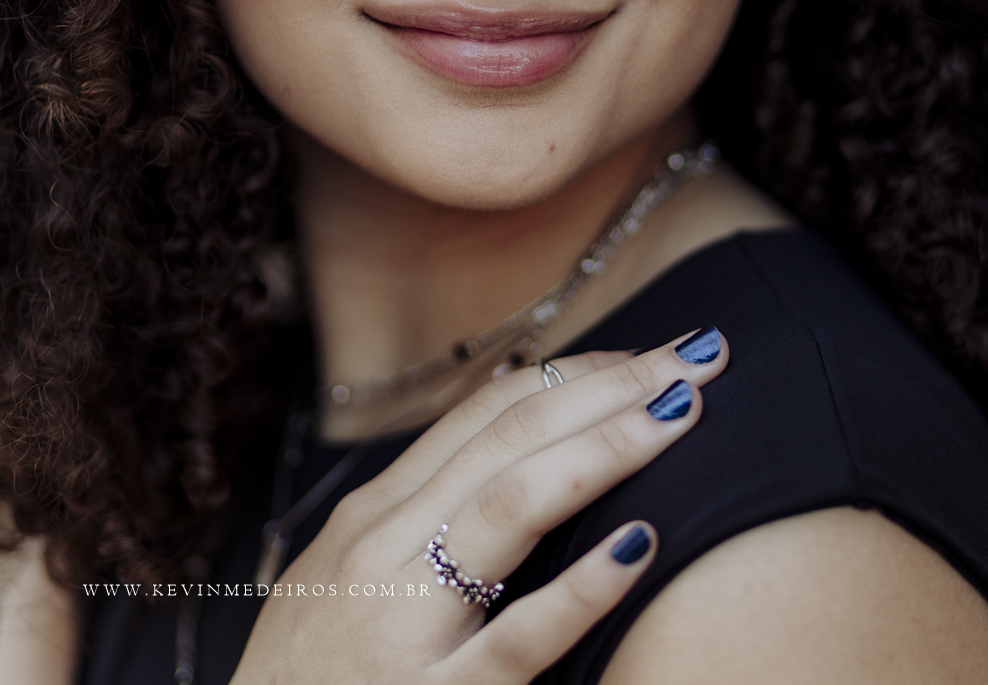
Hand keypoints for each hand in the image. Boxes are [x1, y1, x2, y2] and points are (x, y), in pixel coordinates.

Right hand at [229, 332, 728, 684]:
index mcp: (375, 512)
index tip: (647, 353)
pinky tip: (638, 547)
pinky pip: (517, 638)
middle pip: (510, 436)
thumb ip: (424, 510)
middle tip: (696, 355)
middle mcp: (385, 546)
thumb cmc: (310, 675)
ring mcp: (404, 622)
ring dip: (603, 448)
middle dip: (609, 386)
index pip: (487, 412)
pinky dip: (580, 587)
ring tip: (680, 413)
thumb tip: (517, 441)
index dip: (576, 372)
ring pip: (510, 505)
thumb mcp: (349, 573)